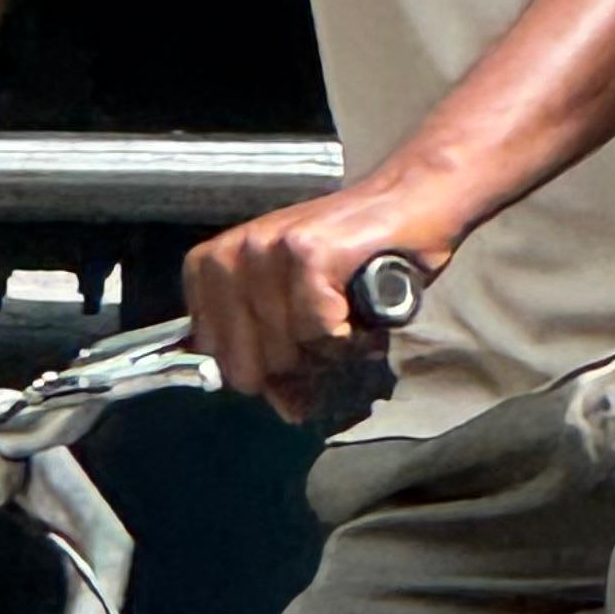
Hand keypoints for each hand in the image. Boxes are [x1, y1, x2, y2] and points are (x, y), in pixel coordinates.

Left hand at [181, 191, 445, 424]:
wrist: (403, 206)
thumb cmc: (346, 261)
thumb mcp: (293, 306)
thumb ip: (274, 353)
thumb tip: (284, 406)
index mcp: (215, 264)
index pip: (211, 353)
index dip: (255, 366)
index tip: (287, 348)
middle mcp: (233, 252)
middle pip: (244, 363)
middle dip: (290, 368)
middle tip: (321, 336)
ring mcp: (266, 248)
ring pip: (282, 353)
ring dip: (323, 352)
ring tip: (342, 317)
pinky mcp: (307, 253)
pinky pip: (317, 334)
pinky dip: (345, 336)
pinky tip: (355, 309)